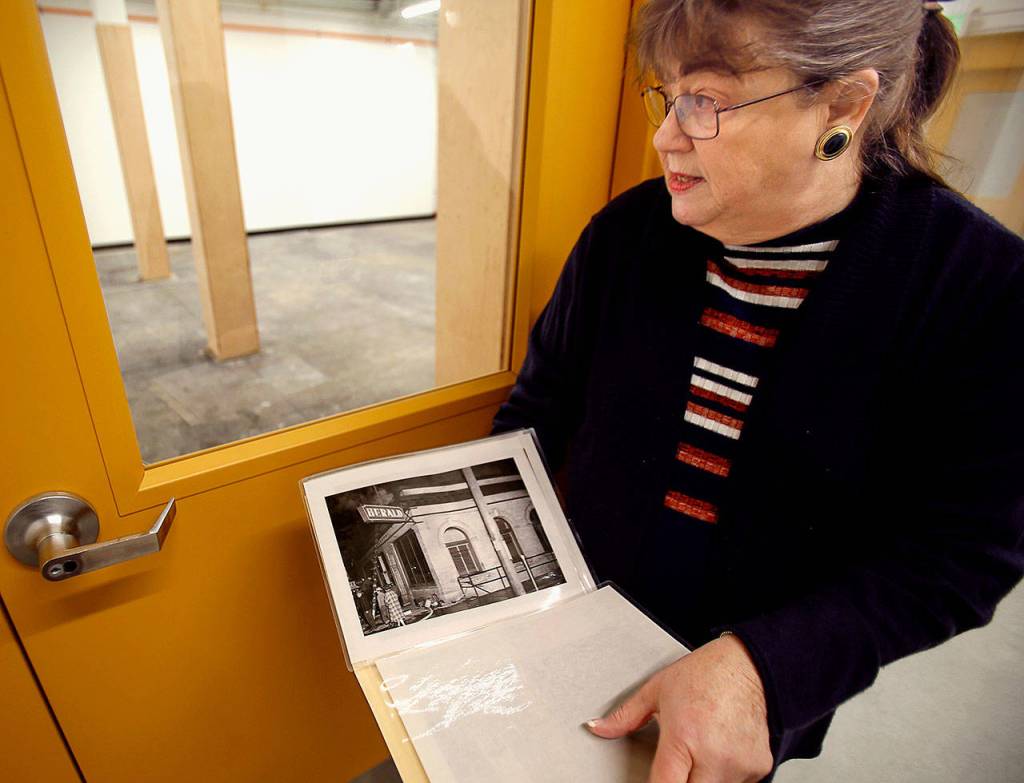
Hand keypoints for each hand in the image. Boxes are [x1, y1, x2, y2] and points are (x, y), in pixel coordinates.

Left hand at [586, 634, 772, 781]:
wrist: (751, 665)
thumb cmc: (706, 674)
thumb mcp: (657, 689)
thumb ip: (625, 716)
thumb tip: (598, 727)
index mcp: (684, 736)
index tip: (653, 780)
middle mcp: (713, 755)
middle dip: (680, 781)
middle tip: (679, 762)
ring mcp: (738, 765)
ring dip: (702, 778)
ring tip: (702, 748)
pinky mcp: (758, 768)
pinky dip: (725, 774)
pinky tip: (721, 749)